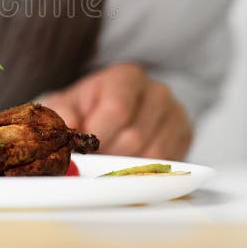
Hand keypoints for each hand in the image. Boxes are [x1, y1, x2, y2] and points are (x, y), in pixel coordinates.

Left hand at [41, 63, 192, 159]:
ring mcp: (176, 114)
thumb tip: (67, 128)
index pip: (117, 110)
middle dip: (109, 154)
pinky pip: (167, 164)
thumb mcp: (67, 105)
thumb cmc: (87, 109)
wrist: (112, 112)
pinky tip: (128, 163)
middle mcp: (157, 91)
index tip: (83, 147)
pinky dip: (144, 170)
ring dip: (126, 165)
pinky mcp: (185, 137)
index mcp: (126, 77)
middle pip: (135, 136)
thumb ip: (62, 113)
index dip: (97, 135)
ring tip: (111, 158)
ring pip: (153, 154)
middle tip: (96, 156)